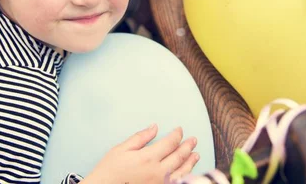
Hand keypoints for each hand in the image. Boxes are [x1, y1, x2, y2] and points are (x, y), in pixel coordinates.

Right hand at [82, 124, 198, 183]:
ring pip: (182, 171)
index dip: (177, 135)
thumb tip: (154, 127)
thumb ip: (140, 138)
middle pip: (179, 156)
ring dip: (190, 162)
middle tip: (193, 140)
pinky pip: (177, 183)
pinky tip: (187, 172)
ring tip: (195, 154)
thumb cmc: (110, 170)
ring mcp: (160, 183)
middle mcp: (158, 172)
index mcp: (148, 158)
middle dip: (188, 146)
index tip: (180, 130)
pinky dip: (185, 176)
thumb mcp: (121, 149)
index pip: (170, 143)